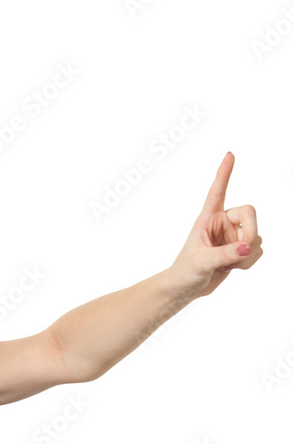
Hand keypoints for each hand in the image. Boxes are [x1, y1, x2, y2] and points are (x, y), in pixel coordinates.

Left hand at [169, 151, 262, 297]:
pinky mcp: (240, 249)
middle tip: (242, 249)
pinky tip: (233, 268)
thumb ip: (225, 255)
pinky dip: (248, 262)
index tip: (229, 155)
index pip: (217, 191)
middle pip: (249, 213)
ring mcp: (233, 236)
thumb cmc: (186, 271)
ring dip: (247, 253)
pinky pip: (256, 251)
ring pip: (256, 236)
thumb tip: (247, 247)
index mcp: (208, 218)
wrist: (186, 288)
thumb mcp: (202, 262)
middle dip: (250, 232)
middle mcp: (223, 222)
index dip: (224, 173)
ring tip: (228, 265)